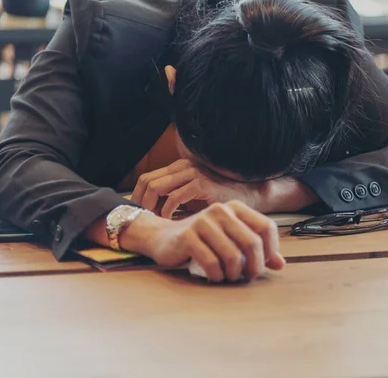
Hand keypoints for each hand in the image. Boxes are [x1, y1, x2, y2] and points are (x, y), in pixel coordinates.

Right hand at [122, 200, 284, 281]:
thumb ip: (257, 249)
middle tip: (247, 277)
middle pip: (252, 243)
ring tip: (229, 277)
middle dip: (254, 267)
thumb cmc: (203, 241)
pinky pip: (211, 262)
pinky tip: (214, 276)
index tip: (261, 264)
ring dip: (234, 274)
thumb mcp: (231, 241)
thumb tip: (281, 264)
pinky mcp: (187, 236)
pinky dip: (216, 275)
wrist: (164, 238)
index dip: (270, 250)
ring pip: (233, 256)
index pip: (267, 228)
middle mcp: (221, 210)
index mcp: (236, 208)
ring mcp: (203, 221)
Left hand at [131, 159, 263, 217]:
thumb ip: (175, 198)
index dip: (138, 196)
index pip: (147, 178)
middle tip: (144, 220)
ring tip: (156, 221)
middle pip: (147, 181)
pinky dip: (168, 211)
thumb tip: (152, 211)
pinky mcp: (201, 184)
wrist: (249, 195)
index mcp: (180, 167)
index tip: (139, 214)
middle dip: (140, 202)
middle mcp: (184, 166)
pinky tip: (171, 221)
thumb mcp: (193, 197)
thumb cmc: (221, 199)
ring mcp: (193, 173)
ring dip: (151, 207)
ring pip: (156, 187)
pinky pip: (174, 197)